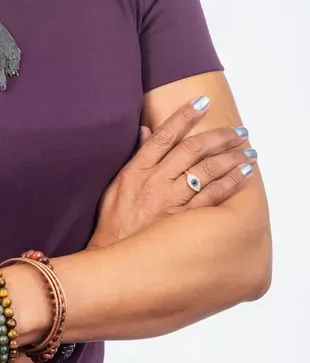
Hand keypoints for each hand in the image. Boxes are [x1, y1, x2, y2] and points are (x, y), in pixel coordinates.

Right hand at [88, 96, 256, 249]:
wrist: (113, 260)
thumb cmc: (114, 224)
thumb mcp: (116, 186)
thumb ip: (134, 157)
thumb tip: (146, 130)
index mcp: (136, 171)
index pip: (164, 136)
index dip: (184, 116)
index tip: (202, 102)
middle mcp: (154, 182)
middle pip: (191, 150)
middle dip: (217, 136)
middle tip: (237, 130)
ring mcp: (170, 201)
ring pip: (206, 170)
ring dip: (230, 156)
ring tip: (247, 149)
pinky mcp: (184, 222)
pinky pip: (213, 198)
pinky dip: (231, 183)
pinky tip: (244, 174)